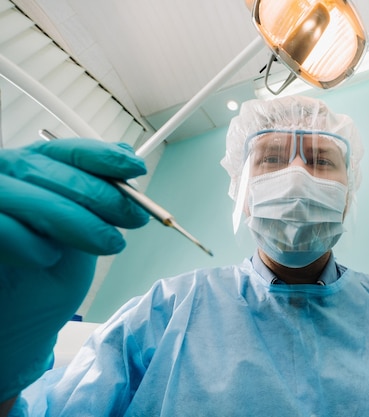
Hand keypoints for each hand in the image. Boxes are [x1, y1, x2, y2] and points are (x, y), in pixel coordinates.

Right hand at [0, 139, 148, 403]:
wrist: (18, 323)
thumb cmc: (47, 277)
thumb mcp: (85, 233)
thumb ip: (100, 198)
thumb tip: (128, 158)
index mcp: (33, 170)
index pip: (66, 150)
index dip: (103, 156)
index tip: (136, 169)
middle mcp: (3, 179)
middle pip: (45, 168)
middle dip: (98, 193)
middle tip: (135, 219)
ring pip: (20, 194)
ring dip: (72, 218)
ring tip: (108, 244)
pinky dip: (29, 242)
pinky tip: (49, 259)